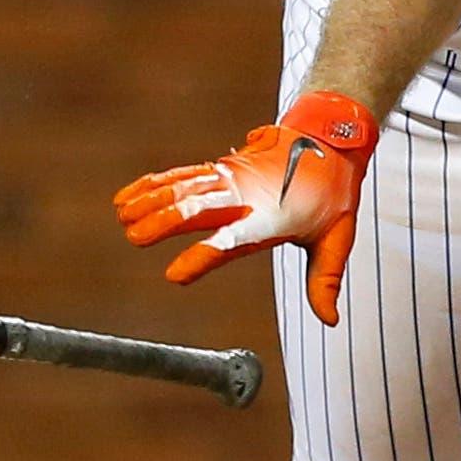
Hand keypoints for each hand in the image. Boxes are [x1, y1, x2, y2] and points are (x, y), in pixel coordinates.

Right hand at [114, 89, 378, 326]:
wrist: (330, 140)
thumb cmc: (335, 195)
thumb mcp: (338, 238)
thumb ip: (326, 279)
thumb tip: (330, 320)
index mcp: (272, 217)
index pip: (233, 240)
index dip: (203, 256)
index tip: (175, 275)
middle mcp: (245, 195)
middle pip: (199, 208)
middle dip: (165, 222)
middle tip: (134, 238)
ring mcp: (231, 178)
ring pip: (185, 188)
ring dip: (152, 201)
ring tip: (122, 218)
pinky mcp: (222, 168)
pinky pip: (183, 175)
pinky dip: (154, 183)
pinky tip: (127, 196)